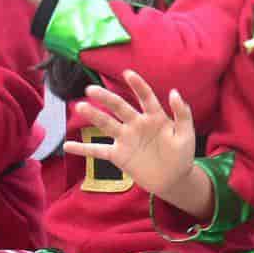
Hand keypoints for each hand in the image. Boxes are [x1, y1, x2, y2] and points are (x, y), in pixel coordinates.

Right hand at [67, 70, 198, 204]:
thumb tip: (174, 92)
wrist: (173, 179)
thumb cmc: (182, 155)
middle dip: (106, 98)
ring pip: (107, 124)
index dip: (138, 85)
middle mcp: (137, 124)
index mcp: (155, 117)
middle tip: (91, 89)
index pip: (145, 97)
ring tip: (80, 106)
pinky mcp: (119, 155)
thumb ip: (182, 114)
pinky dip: (83, 149)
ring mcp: (126, 139)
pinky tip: (67, 145)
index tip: (127, 73)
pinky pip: (98, 151)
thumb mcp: (186, 134)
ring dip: (93, 116)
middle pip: (120, 107)